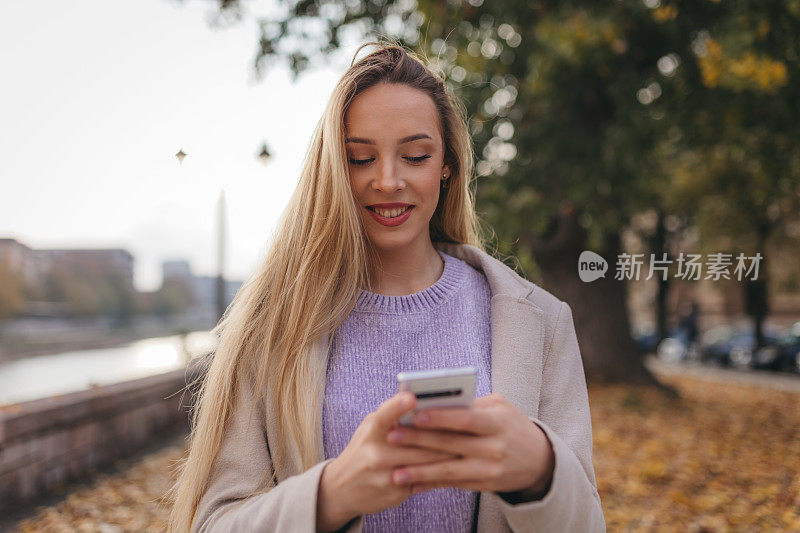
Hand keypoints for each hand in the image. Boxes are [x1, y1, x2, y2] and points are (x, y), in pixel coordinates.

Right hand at [316, 391, 460, 531]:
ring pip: (426, 463)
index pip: (385, 415)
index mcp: (371, 431)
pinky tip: (455, 466)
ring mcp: (385, 476)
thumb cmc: (364, 448)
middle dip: (443, 433)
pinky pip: (424, 480)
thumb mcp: (370, 428)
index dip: (398, 406)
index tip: (412, 397)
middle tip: (467, 423)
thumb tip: (425, 403)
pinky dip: (440, 472)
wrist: (341, 488)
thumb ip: (393, 417)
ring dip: (449, 453)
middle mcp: (376, 453)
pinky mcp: (394, 494)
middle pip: (417, 442)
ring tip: (469, 443)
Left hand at [384, 393, 554, 499]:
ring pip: (450, 471)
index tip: (415, 414)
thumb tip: (436, 402)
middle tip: (392, 437)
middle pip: (452, 445)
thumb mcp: (500, 407)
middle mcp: (494, 448)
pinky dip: (432, 484)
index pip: (465, 419)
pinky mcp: (484, 486)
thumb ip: (472, 404)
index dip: (440, 418)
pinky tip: (412, 484)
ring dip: (420, 472)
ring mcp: (489, 470)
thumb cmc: (511, 425)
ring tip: (395, 472)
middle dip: (420, 441)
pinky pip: (454, 485)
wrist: (539, 460)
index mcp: (497, 422)